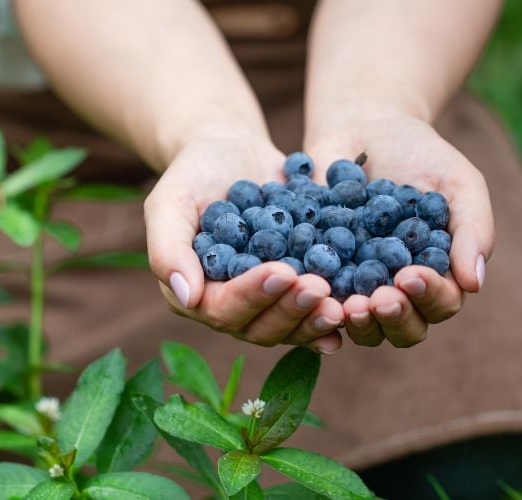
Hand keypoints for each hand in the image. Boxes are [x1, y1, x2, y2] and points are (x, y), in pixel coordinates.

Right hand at [145, 132, 344, 353]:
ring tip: (340, 303)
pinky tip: (353, 311)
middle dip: (290, 310)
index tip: (282, 272)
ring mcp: (262, 303)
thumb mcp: (170, 201)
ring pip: (288, 327)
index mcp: (192, 294)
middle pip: (258, 328)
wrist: (230, 151)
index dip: (253, 296)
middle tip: (319, 288)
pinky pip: (311, 312)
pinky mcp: (292, 290)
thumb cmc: (192, 173)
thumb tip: (186, 295)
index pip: (221, 309)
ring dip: (314, 319)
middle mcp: (226, 307)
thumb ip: (168, 248)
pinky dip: (332, 315)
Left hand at [306, 104, 495, 347]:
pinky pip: (315, 297)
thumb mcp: (459, 183)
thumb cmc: (422, 156)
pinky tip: (309, 288)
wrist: (365, 128)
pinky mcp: (316, 273)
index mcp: (436, 276)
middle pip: (401, 329)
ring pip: (359, 325)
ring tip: (347, 306)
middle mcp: (396, 291)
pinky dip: (314, 300)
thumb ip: (473, 229)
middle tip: (378, 300)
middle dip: (392, 319)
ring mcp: (354, 286)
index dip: (428, 297)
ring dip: (356, 321)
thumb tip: (475, 284)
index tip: (410, 275)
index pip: (440, 303)